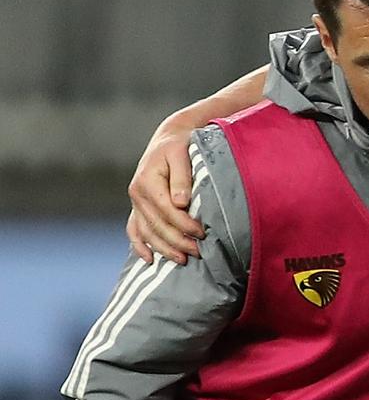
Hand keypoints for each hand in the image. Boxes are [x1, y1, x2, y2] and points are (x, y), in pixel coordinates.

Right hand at [126, 113, 204, 263]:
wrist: (168, 138)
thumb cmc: (180, 145)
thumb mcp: (181, 154)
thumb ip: (181, 178)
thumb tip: (181, 202)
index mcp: (147, 181)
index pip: (166, 210)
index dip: (184, 224)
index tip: (202, 234)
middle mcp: (137, 194)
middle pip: (157, 225)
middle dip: (178, 241)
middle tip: (198, 253)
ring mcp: (135, 202)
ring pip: (146, 232)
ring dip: (163, 249)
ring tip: (182, 260)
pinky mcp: (137, 207)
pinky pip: (134, 230)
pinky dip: (140, 246)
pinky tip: (150, 259)